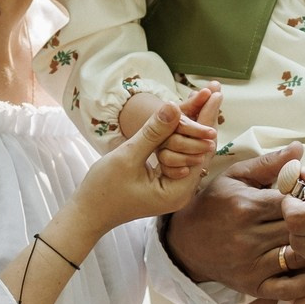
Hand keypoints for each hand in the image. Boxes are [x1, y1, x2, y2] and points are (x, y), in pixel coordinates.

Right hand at [71, 98, 215, 234]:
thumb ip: (153, 133)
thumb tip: (174, 106)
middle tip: (216, 90)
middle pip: (200, 149)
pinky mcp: (165, 183)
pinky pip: (178, 155)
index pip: (200, 149)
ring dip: (194, 124)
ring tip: (206, 97)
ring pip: (189, 151)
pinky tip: (186, 116)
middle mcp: (182, 192)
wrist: (88, 213)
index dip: (206, 119)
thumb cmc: (103, 190)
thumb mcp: (128, 156)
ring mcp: (173, 188)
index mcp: (177, 191)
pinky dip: (180, 135)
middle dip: (205, 118)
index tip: (215, 93)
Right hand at [163, 145, 304, 301]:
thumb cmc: (214, 204)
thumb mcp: (235, 177)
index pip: (292, 202)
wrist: (186, 243)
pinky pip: (287, 289)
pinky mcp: (253, 286)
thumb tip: (299, 149)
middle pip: (298, 229)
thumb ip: (268, 164)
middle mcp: (249, 237)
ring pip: (297, 257)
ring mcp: (251, 264)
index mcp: (246, 206)